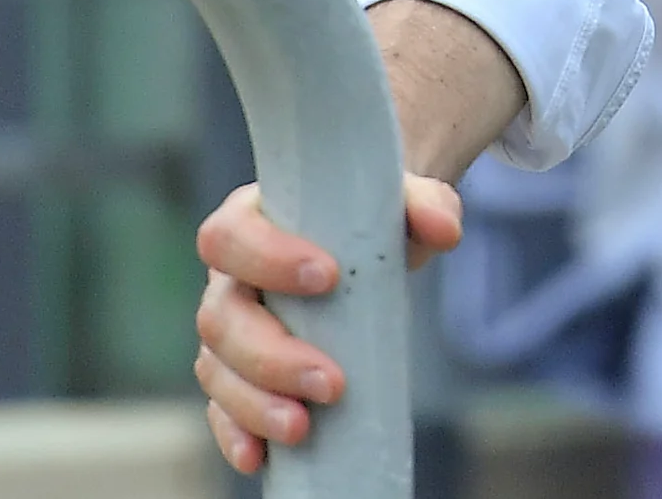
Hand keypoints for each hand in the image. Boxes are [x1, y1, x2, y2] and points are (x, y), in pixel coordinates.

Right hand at [192, 172, 465, 475]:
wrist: (364, 245)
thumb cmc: (371, 221)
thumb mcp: (402, 204)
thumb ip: (425, 205)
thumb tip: (444, 229)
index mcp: (250, 222)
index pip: (231, 236)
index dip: (266, 258)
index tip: (327, 276)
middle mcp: (229, 279)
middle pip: (221, 319)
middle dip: (272, 357)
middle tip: (332, 382)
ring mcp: (228, 332)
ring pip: (217, 370)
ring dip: (255, 404)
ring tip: (302, 427)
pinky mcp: (237, 377)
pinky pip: (221, 409)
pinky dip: (235, 433)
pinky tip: (259, 456)